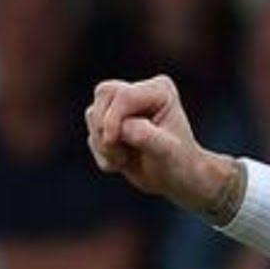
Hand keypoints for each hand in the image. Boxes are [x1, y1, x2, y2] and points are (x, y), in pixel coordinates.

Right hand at [85, 75, 238, 219]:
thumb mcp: (166, 151)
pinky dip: (103, 154)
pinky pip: (91, 135)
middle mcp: (140, 91)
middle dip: (104, 128)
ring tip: (126, 159)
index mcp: (159, 90)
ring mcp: (123, 106)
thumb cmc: (178, 162)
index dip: (112, 119)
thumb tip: (123, 127)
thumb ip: (144, 135)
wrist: (176, 178)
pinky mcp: (110, 122)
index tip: (113, 142)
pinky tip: (123, 161)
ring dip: (104, 145)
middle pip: (102, 95)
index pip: (123, 95)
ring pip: (93, 115)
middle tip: (121, 154)